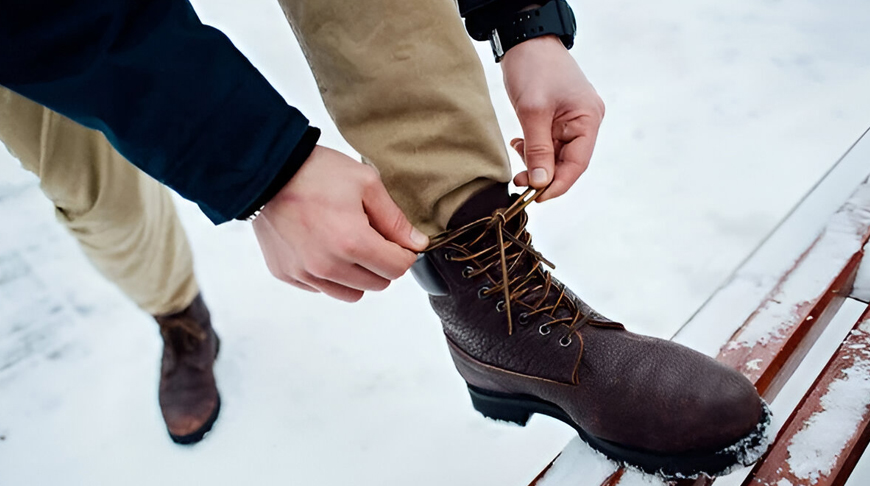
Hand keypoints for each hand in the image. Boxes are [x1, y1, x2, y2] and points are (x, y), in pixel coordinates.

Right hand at [252, 146, 428, 301]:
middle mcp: (327, 266)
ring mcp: (304, 273)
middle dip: (382, 263)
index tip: (397, 240)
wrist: (266, 171)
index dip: (404, 253)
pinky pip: (321, 288)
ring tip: (347, 244)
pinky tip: (322, 246)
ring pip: (351, 293)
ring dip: (357, 275)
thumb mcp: (366, 183)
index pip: (397, 268)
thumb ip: (394, 219)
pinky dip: (329, 275)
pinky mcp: (286, 274)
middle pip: (378, 284)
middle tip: (371, 237)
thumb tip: (417, 244)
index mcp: (352, 243)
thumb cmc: (317, 171)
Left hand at [502, 35, 604, 201]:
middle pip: (568, 162)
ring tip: (517, 162)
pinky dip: (533, 150)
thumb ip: (538, 149)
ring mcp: (571, 121)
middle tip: (520, 183)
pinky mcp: (556, 118)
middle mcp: (585, 122)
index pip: (578, 164)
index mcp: (588, 119)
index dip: (558, 184)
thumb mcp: (533, 112)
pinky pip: (548, 144)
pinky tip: (518, 144)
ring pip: (556, 155)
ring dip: (536, 164)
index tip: (537, 197)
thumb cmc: (534, 68)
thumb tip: (542, 182)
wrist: (524, 39)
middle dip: (544, 175)